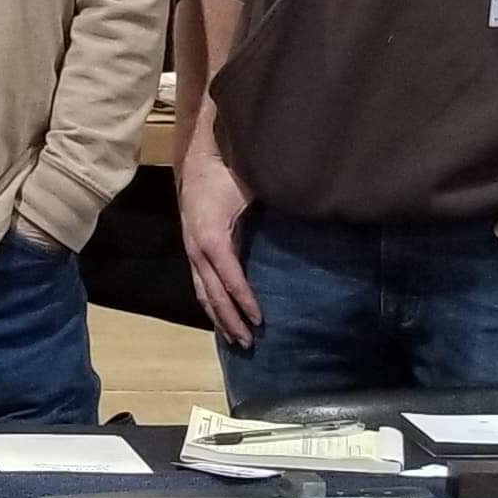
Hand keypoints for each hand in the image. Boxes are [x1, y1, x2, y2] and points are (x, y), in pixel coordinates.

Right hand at [177, 140, 260, 349]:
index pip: (229, 278)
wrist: (198, 155)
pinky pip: (199, 284)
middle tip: (248, 342)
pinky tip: (220, 316)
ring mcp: (191, 251)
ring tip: (233, 339)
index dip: (244, 301)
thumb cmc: (227, 171)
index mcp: (212, 238)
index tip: (260, 320)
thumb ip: (274, 206)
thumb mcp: (250, 189)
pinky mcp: (191, 249)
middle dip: (230, 320)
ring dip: (218, 318)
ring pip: (202, 293)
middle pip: (212, 294)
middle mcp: (197, 249)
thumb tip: (307, 216)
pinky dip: (210, 304)